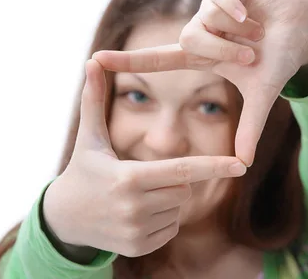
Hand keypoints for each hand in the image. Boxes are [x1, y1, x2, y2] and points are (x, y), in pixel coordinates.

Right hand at [43, 60, 246, 256]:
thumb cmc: (83, 169)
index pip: (181, 171)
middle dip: (173, 179)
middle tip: (144, 175)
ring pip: (179, 209)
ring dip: (167, 199)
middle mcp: (134, 209)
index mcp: (127, 179)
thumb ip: (95, 98)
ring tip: (134, 196)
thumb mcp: (90, 136)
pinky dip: (162, 219)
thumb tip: (92, 60)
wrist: (65, 218)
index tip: (242, 166)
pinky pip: (172, 228)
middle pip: (183, 189)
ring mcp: (137, 232)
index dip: (213, 166)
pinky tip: (136, 214)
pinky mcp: (139, 248)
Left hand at [93, 0, 307, 165]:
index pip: (158, 60)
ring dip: (236, 33)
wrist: (305, 31)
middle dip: (222, 51)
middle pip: (188, 40)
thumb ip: (249, 127)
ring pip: (205, 19)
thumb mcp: (261, 96)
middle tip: (250, 56)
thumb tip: (243, 164)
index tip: (95, 60)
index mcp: (203, 55)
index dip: (128, 62)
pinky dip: (234, 7)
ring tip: (258, 31)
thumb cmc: (278, 60)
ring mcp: (212, 6)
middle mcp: (202, 29)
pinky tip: (252, 13)